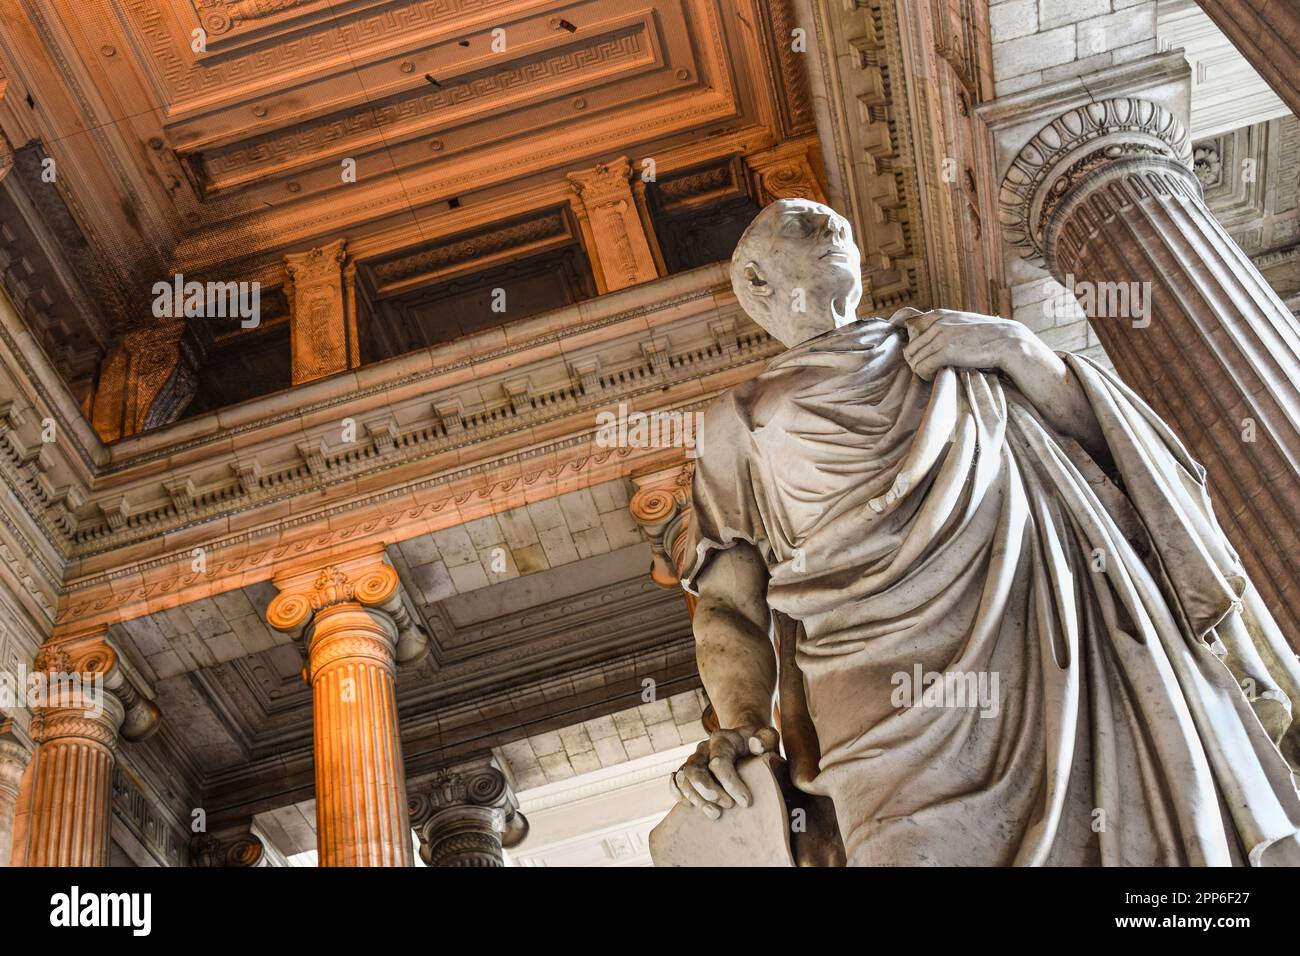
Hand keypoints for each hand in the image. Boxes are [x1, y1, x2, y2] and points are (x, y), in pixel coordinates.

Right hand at [670, 726, 779, 819]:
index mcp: (721, 739)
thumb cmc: (759, 743)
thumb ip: (766, 738)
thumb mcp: (768, 736)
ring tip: (715, 814)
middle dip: (709, 791)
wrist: (744, 739)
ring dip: (696, 798)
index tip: (746, 802)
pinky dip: (678, 794)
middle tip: (728, 807)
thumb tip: (755, 745)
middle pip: (695, 769)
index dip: (731, 784)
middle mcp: (704, 749)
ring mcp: (694, 760)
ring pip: (684, 778)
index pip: (720, 761)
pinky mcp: (689, 770)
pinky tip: (690, 807)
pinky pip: (676, 781)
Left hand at [899, 308, 1042, 381]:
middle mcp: (936, 323)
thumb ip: (943, 326)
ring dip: (921, 370)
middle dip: (916, 361)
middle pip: (909, 348)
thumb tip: (925, 336)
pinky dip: (926, 376)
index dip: (910, 343)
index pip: (907, 324)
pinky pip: (922, 368)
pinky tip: (937, 376)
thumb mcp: (961, 323)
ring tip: (934, 373)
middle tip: (929, 369)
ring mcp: (940, 336)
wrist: (1008, 342)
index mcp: (938, 314)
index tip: (917, 353)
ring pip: (913, 360)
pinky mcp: (946, 351)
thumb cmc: (985, 336)